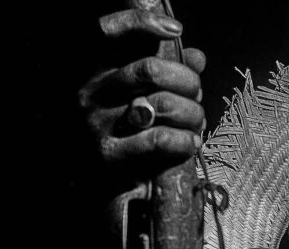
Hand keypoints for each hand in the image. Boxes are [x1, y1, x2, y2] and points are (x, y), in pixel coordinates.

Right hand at [78, 8, 205, 183]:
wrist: (103, 185)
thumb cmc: (128, 133)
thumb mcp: (144, 96)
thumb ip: (169, 72)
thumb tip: (196, 57)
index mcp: (96, 70)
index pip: (106, 32)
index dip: (141, 23)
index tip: (175, 30)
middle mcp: (90, 92)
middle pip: (150, 69)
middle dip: (188, 82)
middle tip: (197, 96)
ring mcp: (96, 122)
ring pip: (163, 104)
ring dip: (193, 113)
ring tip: (197, 123)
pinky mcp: (108, 154)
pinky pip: (160, 138)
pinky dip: (185, 140)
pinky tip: (192, 143)